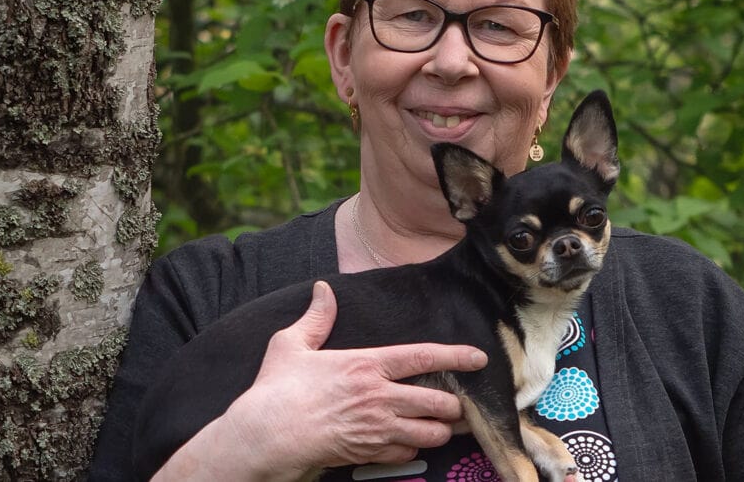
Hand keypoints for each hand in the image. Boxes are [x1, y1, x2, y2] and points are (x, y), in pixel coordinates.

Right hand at [153, 280, 487, 481]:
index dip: (455, 356)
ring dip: (441, 430)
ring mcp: (377, 428)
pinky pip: (408, 453)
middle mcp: (379, 397)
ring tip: (443, 426)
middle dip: (455, 404)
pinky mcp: (369, 453)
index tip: (478, 357)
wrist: (266, 435)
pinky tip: (410, 442)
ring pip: (430, 433)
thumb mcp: (292, 344)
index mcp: (366, 365)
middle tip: (458, 402)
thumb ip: (316, 317)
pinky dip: (415, 448)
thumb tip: (323, 289)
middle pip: (438, 402)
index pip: (423, 357)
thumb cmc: (277, 390)